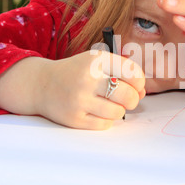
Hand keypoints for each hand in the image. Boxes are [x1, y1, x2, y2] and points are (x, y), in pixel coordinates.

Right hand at [0, 52, 145, 129]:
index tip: (136, 86)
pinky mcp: (74, 118)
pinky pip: (105, 124)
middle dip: (133, 100)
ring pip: (118, 112)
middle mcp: (88, 78)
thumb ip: (121, 72)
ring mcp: (80, 99)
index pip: (133, 73)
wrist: (42, 84)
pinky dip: (106, 120)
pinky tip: (97, 111)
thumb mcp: (96, 62)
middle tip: (127, 100)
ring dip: (119, 110)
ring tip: (109, 104)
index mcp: (96, 60)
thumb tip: (142, 93)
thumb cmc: (77, 73)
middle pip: (129, 96)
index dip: (140, 83)